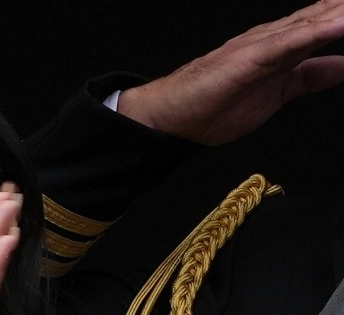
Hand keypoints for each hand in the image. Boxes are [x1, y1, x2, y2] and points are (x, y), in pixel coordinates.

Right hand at [118, 0, 343, 144]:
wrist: (172, 116)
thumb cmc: (212, 104)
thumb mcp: (280, 93)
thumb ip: (310, 77)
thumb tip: (343, 67)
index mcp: (282, 47)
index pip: (326, 24)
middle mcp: (275, 38)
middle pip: (325, 15)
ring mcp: (262, 45)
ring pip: (313, 22)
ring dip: (340, 13)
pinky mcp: (250, 57)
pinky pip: (290, 42)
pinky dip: (316, 30)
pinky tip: (340, 22)